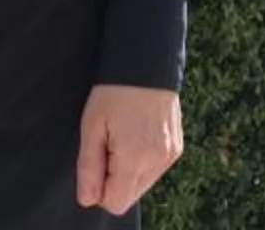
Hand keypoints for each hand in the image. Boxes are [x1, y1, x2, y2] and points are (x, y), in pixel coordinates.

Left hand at [75, 83, 182, 216]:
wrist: (147, 61)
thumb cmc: (114, 91)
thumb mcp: (92, 126)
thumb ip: (89, 167)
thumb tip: (87, 199)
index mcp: (135, 158)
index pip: (115, 202)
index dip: (100, 188)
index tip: (97, 160)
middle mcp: (157, 162)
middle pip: (129, 196)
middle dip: (114, 180)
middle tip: (108, 144)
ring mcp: (170, 156)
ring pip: (142, 184)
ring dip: (128, 171)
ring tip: (123, 136)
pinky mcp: (176, 148)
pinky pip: (154, 170)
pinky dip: (142, 161)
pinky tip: (136, 133)